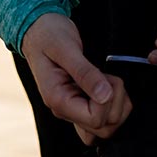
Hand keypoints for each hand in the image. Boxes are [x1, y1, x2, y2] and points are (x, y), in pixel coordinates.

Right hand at [22, 13, 131, 143]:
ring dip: (118, 104)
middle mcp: (64, 109)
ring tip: (107, 79)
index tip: (104, 76)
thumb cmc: (48, 34)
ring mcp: (72, 109)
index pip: (95, 119)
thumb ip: (84, 72)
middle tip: (108, 76)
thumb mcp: (65, 47)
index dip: (108, 100)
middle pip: (104, 128)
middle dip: (116, 102)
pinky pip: (103, 120)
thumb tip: (105, 95)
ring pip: (107, 127)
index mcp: (57, 99)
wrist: (38, 28)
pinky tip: (108, 87)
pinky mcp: (81, 104)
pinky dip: (114, 107)